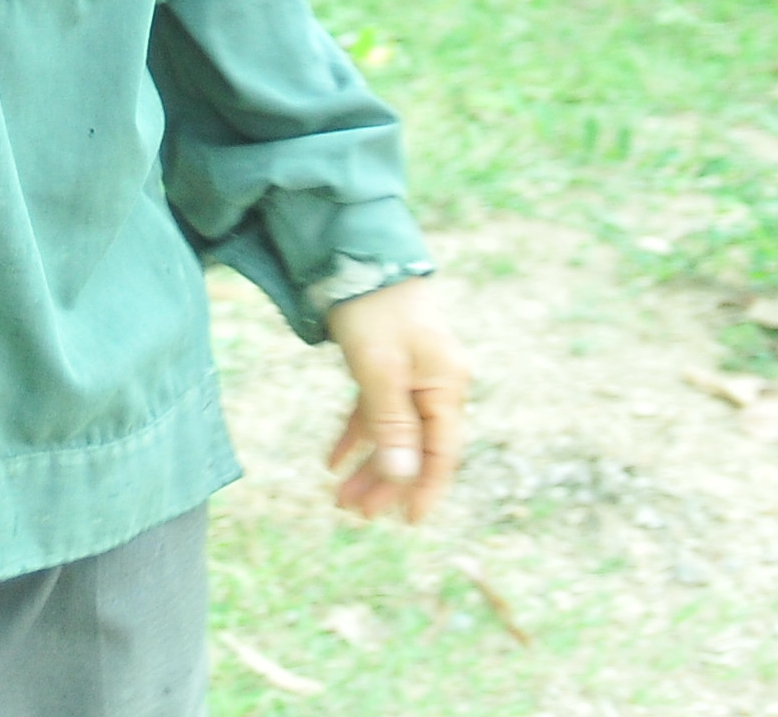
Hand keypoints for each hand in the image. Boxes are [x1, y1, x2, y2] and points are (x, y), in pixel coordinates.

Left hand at [321, 277, 467, 524]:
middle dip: (386, 484)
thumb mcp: (380, 370)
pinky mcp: (388, 366)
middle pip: (415, 447)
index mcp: (445, 385)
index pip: (442, 452)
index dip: (426, 489)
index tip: (407, 522)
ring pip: (392, 433)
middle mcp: (435, 383)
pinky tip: (333, 459)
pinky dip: (356, 435)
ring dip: (367, 465)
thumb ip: (392, 424)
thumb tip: (405, 477)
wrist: (356, 255)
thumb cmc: (373, 310)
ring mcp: (412, 374)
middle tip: (355, 514)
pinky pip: (375, 412)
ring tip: (338, 497)